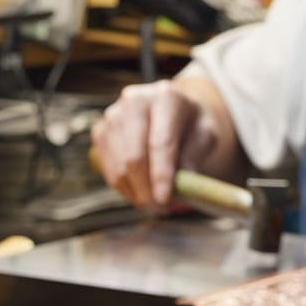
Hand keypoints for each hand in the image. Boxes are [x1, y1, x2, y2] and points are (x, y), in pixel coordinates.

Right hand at [93, 79, 222, 211]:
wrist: (170, 109)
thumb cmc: (190, 124)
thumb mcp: (205, 135)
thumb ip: (194, 158)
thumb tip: (181, 186)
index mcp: (165, 97)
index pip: (161, 142)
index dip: (161, 174)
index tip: (165, 199)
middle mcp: (134, 101)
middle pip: (134, 157)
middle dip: (146, 190)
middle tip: (161, 209)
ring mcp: (112, 116)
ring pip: (118, 168)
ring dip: (136, 194)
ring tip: (154, 204)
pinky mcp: (100, 131)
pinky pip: (108, 170)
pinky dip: (125, 188)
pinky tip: (141, 192)